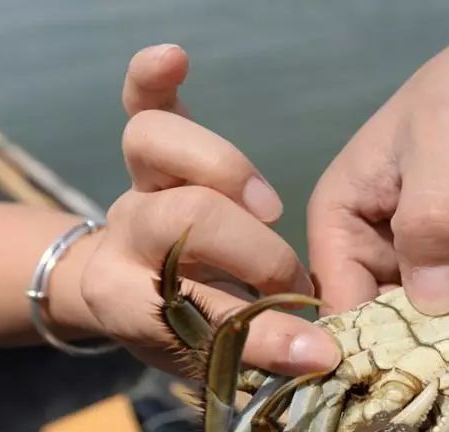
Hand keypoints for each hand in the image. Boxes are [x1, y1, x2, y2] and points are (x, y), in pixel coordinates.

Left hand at [79, 44, 340, 375]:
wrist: (124, 292)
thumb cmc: (178, 327)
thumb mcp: (210, 356)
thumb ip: (261, 350)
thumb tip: (325, 354)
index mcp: (123, 297)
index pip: (187, 311)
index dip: (259, 332)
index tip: (316, 349)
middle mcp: (123, 235)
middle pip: (181, 217)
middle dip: (254, 251)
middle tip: (291, 282)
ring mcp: (137, 186)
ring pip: (154, 147)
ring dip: (222, 168)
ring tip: (267, 207)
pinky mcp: (152, 151)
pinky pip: (144, 105)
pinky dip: (154, 80)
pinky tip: (176, 58)